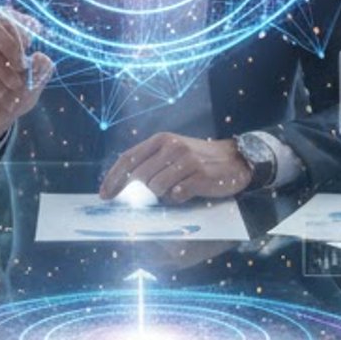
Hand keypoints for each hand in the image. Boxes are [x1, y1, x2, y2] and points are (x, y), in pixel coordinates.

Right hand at [0, 10, 53, 155]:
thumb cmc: (12, 95)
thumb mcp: (33, 85)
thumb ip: (40, 70)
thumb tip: (41, 57)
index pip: (4, 15)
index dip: (20, 24)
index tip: (32, 42)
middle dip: (11, 46)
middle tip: (22, 66)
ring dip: (2, 69)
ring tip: (14, 85)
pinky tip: (2, 94)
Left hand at [99, 133, 250, 202]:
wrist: (236, 159)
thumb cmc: (200, 158)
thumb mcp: (173, 151)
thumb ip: (151, 163)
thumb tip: (124, 186)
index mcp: (162, 140)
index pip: (128, 159)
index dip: (114, 179)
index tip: (104, 195)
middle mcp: (172, 147)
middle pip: (140, 177)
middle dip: (140, 193)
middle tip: (149, 199)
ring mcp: (186, 161)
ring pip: (156, 189)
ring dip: (162, 196)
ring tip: (177, 189)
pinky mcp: (199, 176)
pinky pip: (176, 196)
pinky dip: (178, 199)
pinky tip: (188, 193)